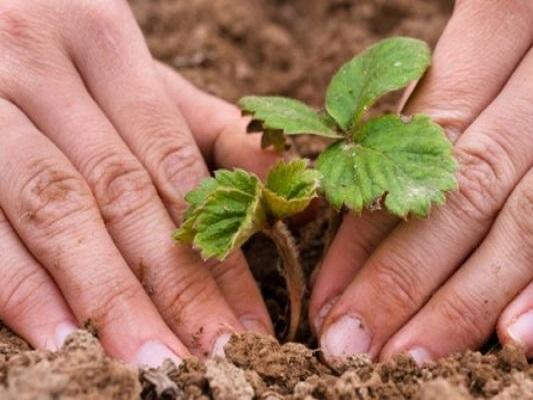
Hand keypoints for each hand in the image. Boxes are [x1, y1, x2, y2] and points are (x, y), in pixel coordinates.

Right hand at [0, 0, 276, 366]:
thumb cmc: (60, 59)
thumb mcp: (132, 76)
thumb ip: (206, 128)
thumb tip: (292, 184)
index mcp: (100, 40)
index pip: (175, 164)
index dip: (217, 247)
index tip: (249, 321)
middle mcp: (38, 65)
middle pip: (124, 194)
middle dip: (175, 287)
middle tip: (214, 357)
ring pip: (59, 209)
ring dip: (109, 296)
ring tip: (153, 361)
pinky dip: (22, 284)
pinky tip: (62, 337)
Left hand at [310, 0, 532, 362]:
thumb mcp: (483, 49)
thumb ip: (428, 121)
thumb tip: (354, 230)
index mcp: (509, 15)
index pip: (422, 140)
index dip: (373, 225)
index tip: (332, 295)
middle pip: (473, 188)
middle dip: (407, 278)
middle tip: (356, 343)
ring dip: (470, 299)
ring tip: (414, 356)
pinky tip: (514, 338)